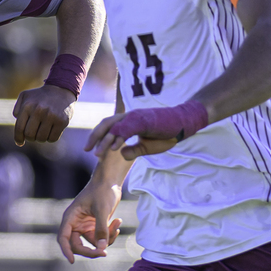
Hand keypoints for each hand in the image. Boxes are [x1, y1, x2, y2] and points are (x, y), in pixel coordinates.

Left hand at [12, 84, 74, 145]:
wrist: (61, 89)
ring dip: (41, 138)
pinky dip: (50, 138)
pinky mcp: (62, 121)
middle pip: (30, 135)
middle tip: (33, 134)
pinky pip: (52, 139)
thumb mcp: (25, 96)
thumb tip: (18, 124)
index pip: (19, 128)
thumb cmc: (40, 96)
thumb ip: (17, 109)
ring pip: (41, 138)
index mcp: (28, 105)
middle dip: (30, 138)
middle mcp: (39, 110)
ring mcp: (51, 116)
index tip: (20, 143)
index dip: (18, 138)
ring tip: (42, 131)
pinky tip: (51, 131)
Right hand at [57, 180, 122, 262]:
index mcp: (70, 218)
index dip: (66, 250)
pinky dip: (110, 234)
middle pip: (77, 246)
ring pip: (93, 243)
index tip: (72, 262)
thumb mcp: (102, 210)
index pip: (63, 238)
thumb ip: (101, 230)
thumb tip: (101, 248)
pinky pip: (101, 238)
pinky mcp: (95, 226)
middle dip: (92, 250)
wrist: (111, 181)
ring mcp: (85, 226)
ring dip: (107, 238)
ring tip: (117, 223)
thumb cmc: (103, 191)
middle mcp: (75, 224)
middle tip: (104, 253)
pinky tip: (117, 222)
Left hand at [84, 100, 207, 160]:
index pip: (109, 127)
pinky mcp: (143, 121)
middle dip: (95, 136)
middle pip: (106, 123)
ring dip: (104, 140)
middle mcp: (129, 116)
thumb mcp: (146, 147)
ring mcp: (135, 117)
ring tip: (96, 153)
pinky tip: (114, 149)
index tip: (91, 150)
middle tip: (86, 150)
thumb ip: (133, 150)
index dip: (99, 137)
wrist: (183, 124)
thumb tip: (121, 154)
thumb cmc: (166, 134)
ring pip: (114, 127)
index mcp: (129, 122)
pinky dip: (119, 139)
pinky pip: (127, 130)